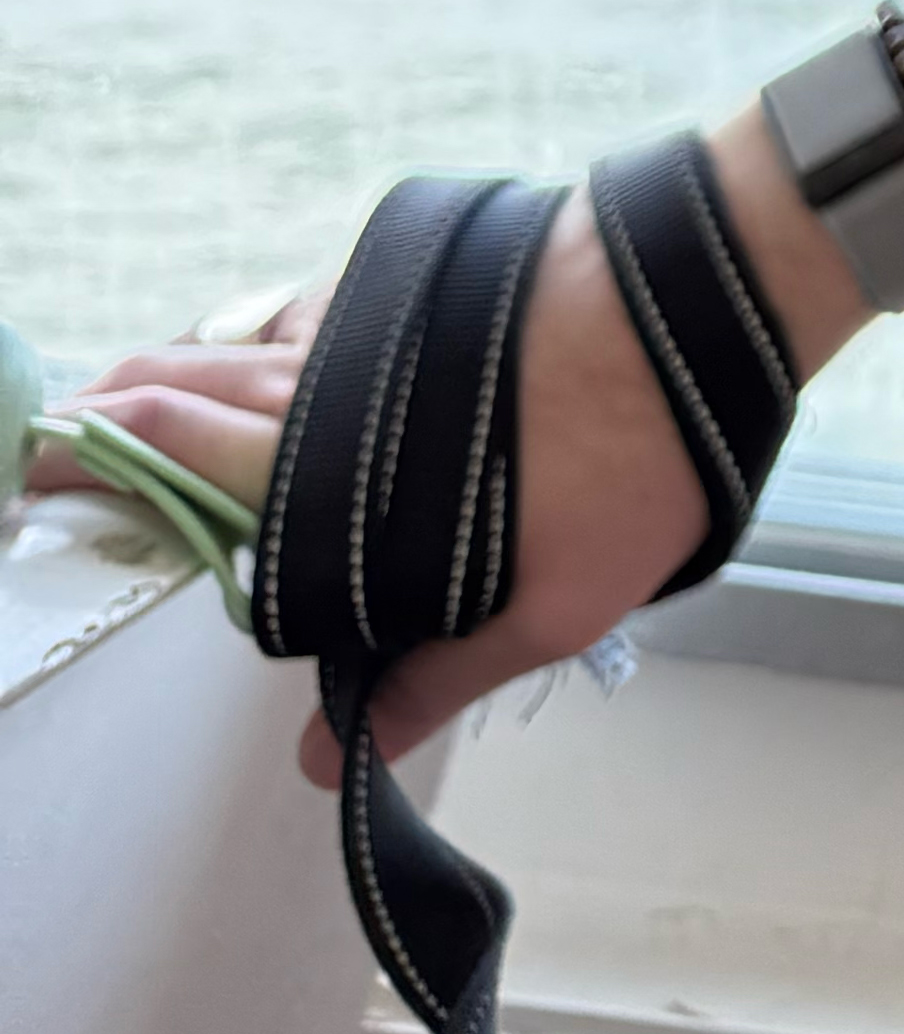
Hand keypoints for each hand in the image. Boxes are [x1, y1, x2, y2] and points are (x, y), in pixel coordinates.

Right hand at [29, 105, 867, 777]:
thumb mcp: (550, 598)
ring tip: (120, 398)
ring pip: (236, 338)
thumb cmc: (639, 450)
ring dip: (170, 370)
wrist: (706, 289)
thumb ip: (431, 676)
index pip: (178, 463)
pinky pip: (310, 304)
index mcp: (336, 457)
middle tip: (48, 446)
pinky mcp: (425, 276)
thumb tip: (324, 756)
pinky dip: (259, 329)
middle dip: (105, 420)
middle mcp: (333, 372)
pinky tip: (258, 344)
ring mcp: (377, 312)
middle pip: (181, 391)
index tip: (38, 489)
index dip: (99, 474)